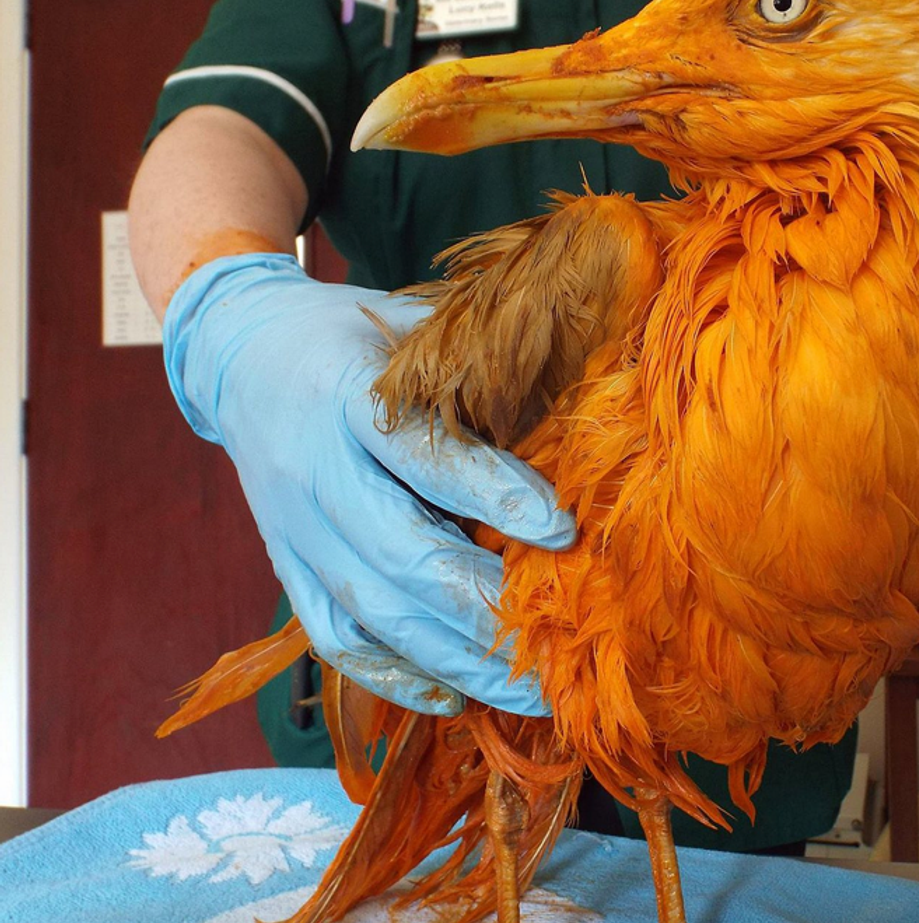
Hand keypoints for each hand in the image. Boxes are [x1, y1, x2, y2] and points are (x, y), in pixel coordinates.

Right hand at [162, 252, 574, 715]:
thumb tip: (573, 421)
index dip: (491, 494)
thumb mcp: (411, 326)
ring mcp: (291, 529)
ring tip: (530, 694)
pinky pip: (333, 637)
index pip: (420, 455)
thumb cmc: (354, 337)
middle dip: (484, 607)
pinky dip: (392, 676)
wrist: (240, 357)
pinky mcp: (286, 568)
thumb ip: (474, 370)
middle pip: (397, 554)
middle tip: (559, 647)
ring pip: (371, 610)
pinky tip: (453, 698)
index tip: (562, 529)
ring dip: (455, 660)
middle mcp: (312, 470)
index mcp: (345, 395)